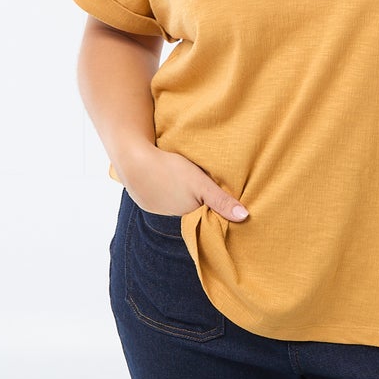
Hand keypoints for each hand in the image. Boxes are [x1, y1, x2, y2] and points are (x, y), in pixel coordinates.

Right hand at [118, 142, 249, 222]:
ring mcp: (156, 209)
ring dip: (182, 195)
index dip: (214, 208)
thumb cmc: (170, 170)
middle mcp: (171, 217)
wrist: (133, 161)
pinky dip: (167, 191)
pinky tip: (168, 180)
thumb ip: (221, 201)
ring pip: (177, 203)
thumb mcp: (201, 183)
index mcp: (187, 215)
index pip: (206, 216)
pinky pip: (162, 197)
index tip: (221, 199)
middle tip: (203, 185)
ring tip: (185, 182)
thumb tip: (245, 217)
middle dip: (199, 202)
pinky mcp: (145, 199)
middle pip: (192, 210)